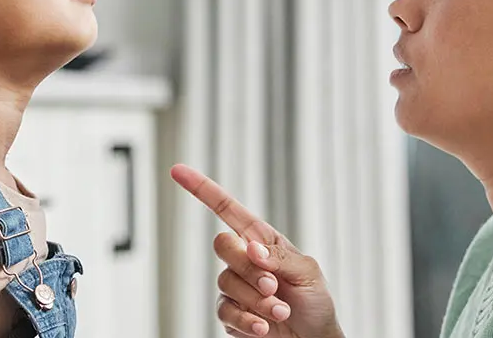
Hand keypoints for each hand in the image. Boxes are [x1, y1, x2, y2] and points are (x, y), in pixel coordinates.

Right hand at [171, 164, 344, 337]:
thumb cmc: (314, 300)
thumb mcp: (308, 272)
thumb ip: (279, 257)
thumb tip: (252, 249)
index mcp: (261, 240)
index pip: (227, 209)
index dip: (202, 189)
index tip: (178, 170)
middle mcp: (243, 259)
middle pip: (223, 245)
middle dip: (249, 267)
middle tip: (273, 286)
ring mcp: (235, 286)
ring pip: (225, 282)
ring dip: (256, 300)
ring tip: (280, 311)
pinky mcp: (231, 314)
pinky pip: (225, 312)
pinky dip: (246, 320)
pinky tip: (264, 327)